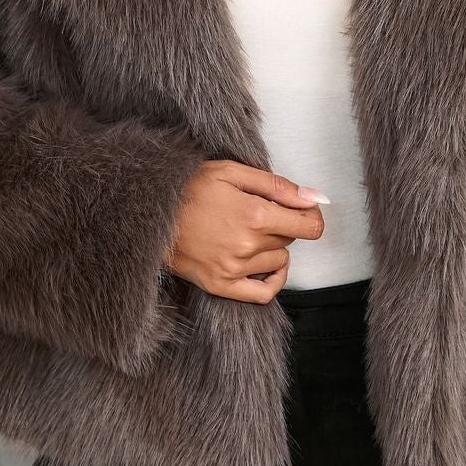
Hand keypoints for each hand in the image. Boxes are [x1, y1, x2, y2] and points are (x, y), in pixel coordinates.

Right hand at [164, 159, 328, 301]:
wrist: (149, 213)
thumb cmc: (189, 188)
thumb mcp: (233, 172)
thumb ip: (278, 186)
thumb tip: (316, 197)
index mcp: (254, 214)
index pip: (309, 225)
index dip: (311, 216)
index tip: (303, 210)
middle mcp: (247, 245)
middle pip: (290, 240)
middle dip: (281, 224)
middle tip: (256, 212)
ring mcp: (234, 268)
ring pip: (279, 261)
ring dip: (272, 247)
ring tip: (247, 232)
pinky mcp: (221, 285)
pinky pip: (264, 293)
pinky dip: (273, 280)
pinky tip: (265, 266)